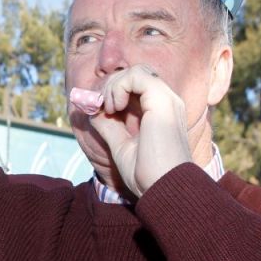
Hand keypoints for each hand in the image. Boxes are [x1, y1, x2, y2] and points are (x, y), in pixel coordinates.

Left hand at [89, 65, 193, 197]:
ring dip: (114, 85)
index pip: (135, 87)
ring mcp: (168, 100)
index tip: (97, 110)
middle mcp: (167, 103)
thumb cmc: (146, 175)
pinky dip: (119, 86)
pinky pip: (137, 75)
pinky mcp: (163, 101)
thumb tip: (92, 110)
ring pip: (136, 71)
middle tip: (101, 107)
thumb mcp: (120, 145)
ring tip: (109, 108)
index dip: (111, 92)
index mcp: (160, 113)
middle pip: (136, 74)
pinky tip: (114, 107)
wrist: (163, 189)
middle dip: (112, 86)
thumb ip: (109, 126)